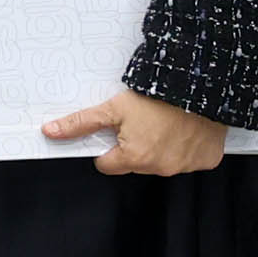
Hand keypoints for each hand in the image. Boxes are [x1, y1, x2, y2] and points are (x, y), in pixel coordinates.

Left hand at [43, 87, 228, 176]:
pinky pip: (189, 159)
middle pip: (134, 164)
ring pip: (162, 162)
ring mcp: (186, 166)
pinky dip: (185, 147)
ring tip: (164, 124)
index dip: (108, 147)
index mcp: (135, 159)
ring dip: (160, 148)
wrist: (201, 88)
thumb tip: (50, 131)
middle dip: (134, 147)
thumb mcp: (113, 108)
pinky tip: (184, 129)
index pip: (108, 164)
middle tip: (143, 124)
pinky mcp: (207, 160)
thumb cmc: (157, 97)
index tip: (117, 132)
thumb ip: (81, 123)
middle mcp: (161, 168)